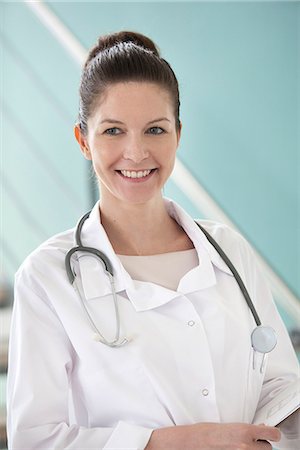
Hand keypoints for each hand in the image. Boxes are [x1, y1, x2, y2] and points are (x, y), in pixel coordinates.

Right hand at [145, 422, 280, 448]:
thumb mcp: (226, 427)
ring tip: (240, 448)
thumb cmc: (202, 434)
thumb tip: (258, 431)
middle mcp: (246, 447)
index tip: (271, 435)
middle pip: (268, 449)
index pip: (272, 435)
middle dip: (260, 446)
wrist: (188, 444)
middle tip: (250, 443)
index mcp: (243, 432)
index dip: (272, 434)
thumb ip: (244, 430)